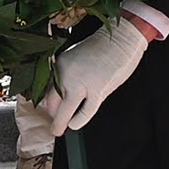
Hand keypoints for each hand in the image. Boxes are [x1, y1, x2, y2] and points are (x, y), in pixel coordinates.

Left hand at [38, 17, 148, 133]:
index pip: (47, 90)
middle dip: (53, 115)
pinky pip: (85, 112)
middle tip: (55, 123)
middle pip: (52, 102)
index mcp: (60, 64)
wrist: (121, 38)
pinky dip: (78, 121)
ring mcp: (80, 83)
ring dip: (61, 123)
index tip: (51, 110)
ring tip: (60, 130)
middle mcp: (66, 74)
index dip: (48, 104)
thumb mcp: (76, 57)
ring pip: (65, 110)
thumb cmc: (103, 47)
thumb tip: (64, 94)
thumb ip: (68, 75)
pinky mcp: (97, 90)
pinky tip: (74, 125)